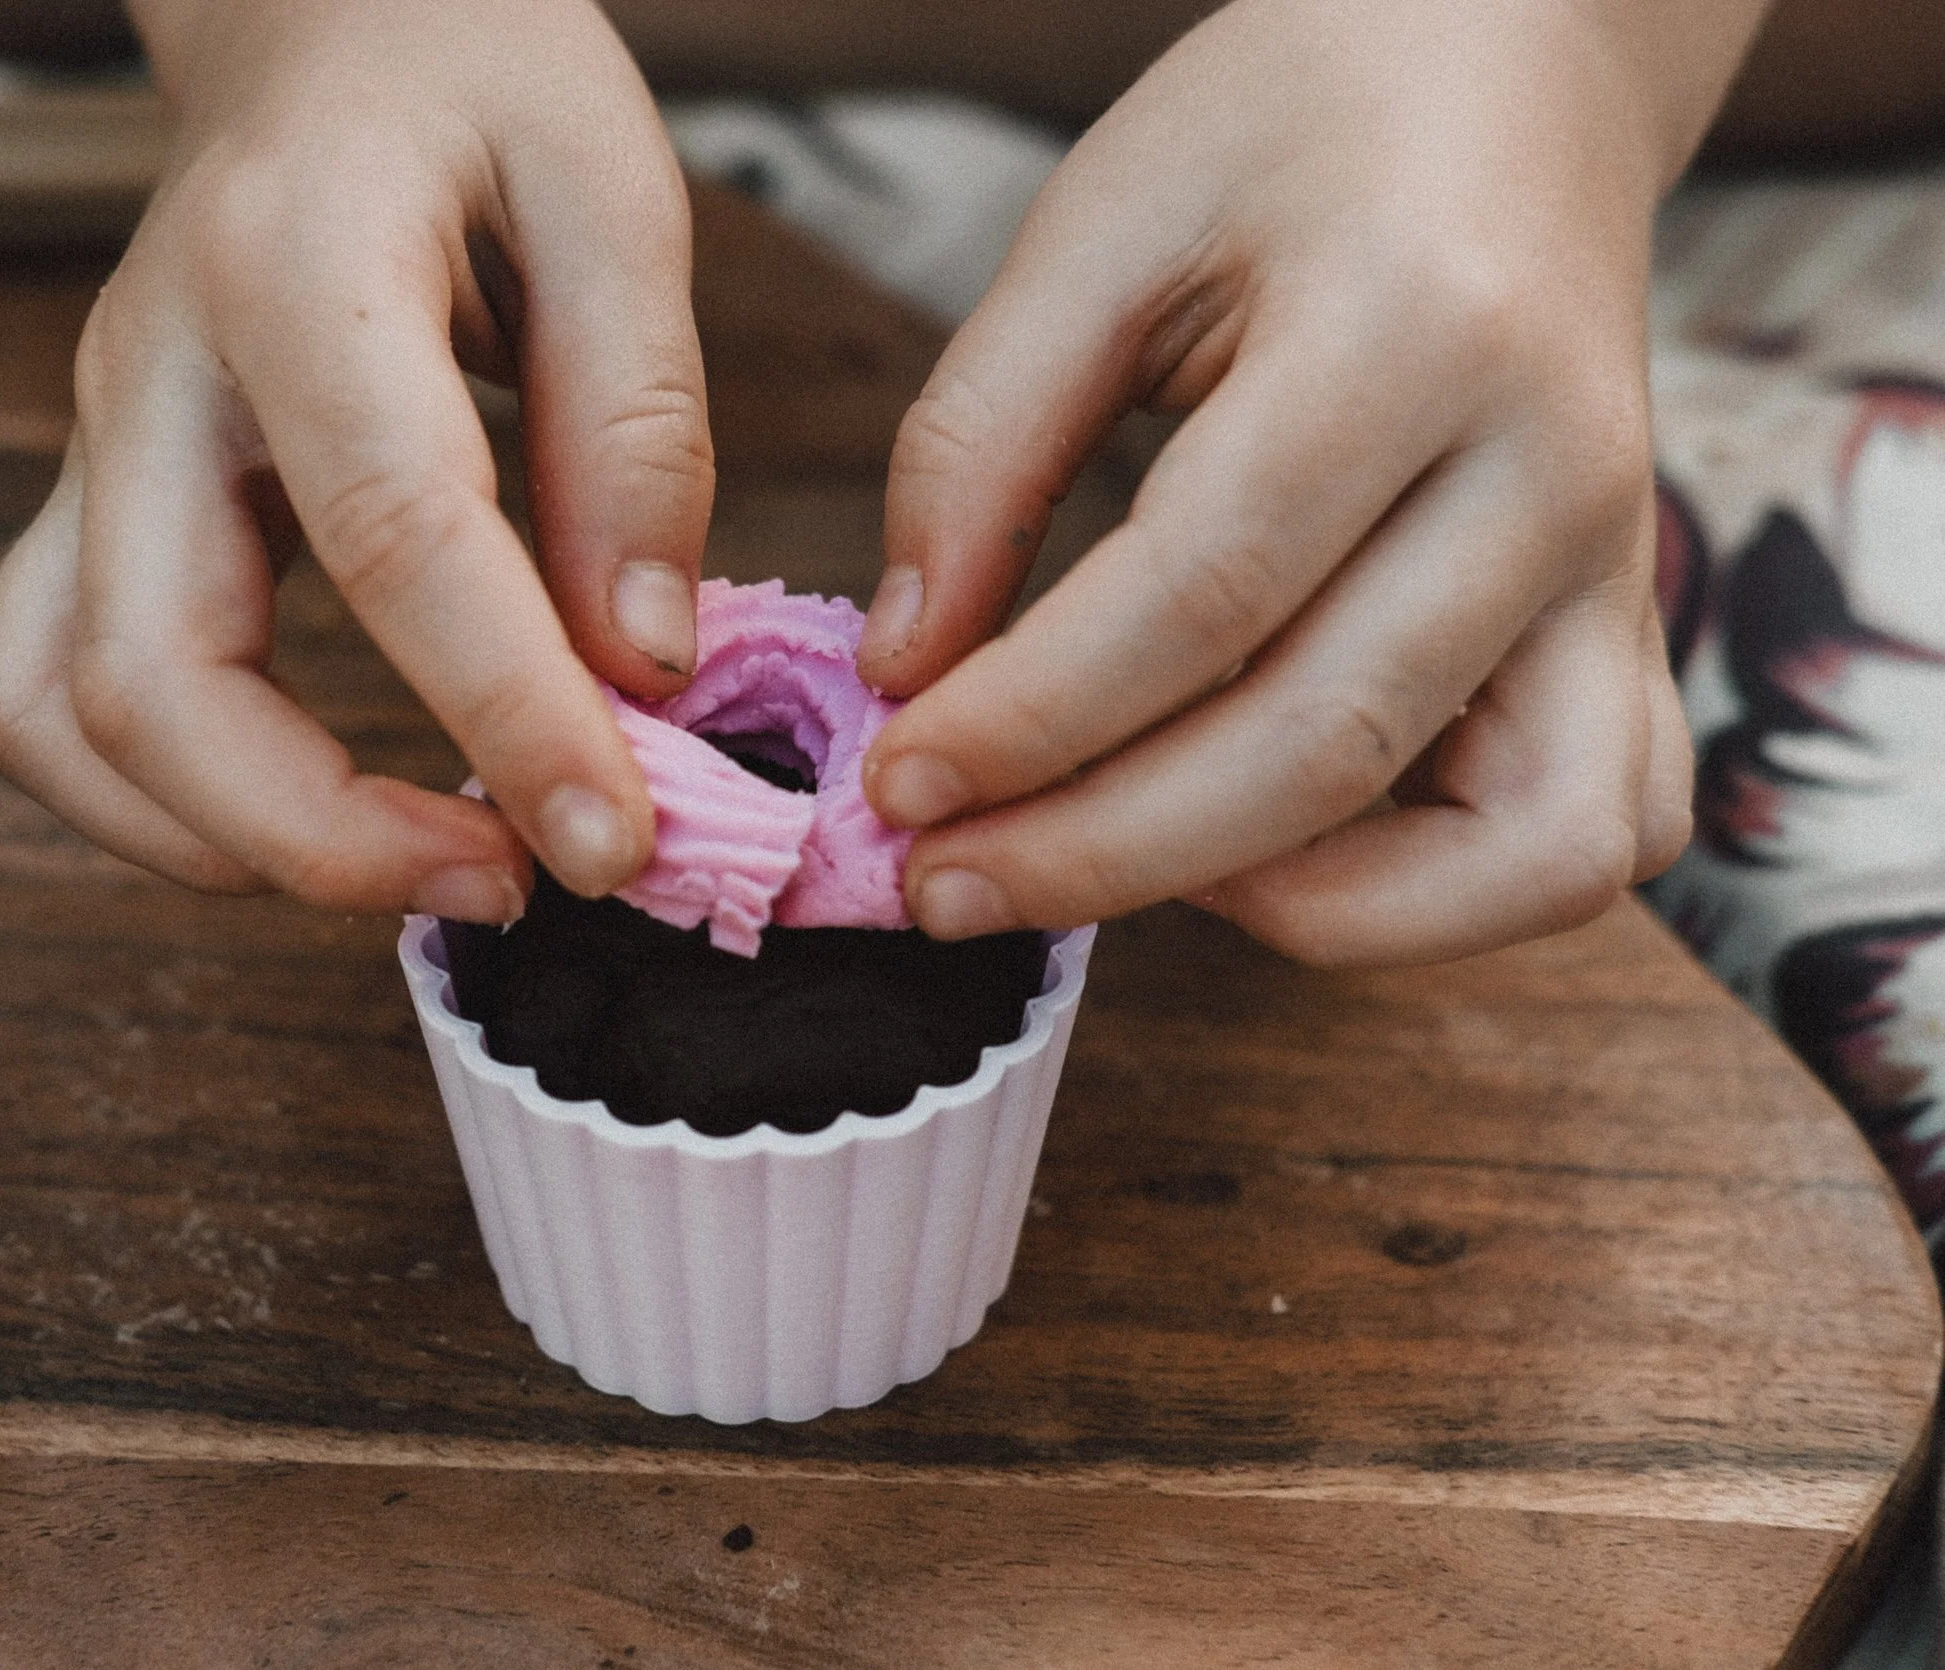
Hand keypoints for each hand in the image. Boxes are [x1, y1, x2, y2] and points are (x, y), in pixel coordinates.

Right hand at [0, 0, 713, 919]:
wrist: (321, 15)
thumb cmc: (471, 70)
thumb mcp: (611, 188)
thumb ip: (634, 420)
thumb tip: (643, 660)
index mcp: (293, 267)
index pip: (390, 534)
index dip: (504, 710)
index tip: (614, 834)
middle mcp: (152, 375)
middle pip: (151, 678)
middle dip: (326, 837)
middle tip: (515, 876)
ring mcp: (97, 447)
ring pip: (56, 716)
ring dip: (223, 843)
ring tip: (418, 860)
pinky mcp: (98, 504)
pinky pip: (53, 697)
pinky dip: (164, 801)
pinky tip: (309, 808)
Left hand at [854, 0, 1759, 963]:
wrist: (1507, 70)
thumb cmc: (1289, 130)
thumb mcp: (1100, 229)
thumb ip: (979, 445)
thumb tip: (907, 668)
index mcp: (1417, 327)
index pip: (1204, 592)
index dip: (1028, 721)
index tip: (894, 785)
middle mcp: (1555, 469)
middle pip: (1327, 743)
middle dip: (1106, 855)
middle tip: (945, 883)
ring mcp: (1620, 567)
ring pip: (1521, 848)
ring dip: (1300, 911)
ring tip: (1120, 869)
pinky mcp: (1632, 630)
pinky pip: (1593, 836)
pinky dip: (1440, 898)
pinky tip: (1271, 856)